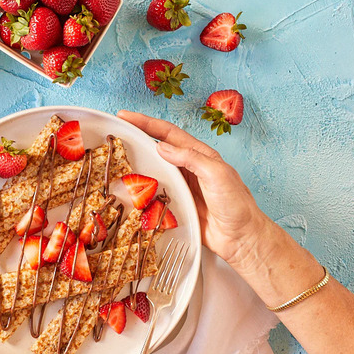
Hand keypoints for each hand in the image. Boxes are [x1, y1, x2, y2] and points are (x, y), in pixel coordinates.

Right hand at [117, 111, 272, 267]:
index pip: (168, 133)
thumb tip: (161, 147)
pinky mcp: (174, 204)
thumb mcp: (217, 174)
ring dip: (135, 165)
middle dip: (136, 139)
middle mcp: (187, 168)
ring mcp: (179, 186)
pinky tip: (127, 190)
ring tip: (115, 161)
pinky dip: (139, 190)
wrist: (240, 237)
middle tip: (114, 135)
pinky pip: (152, 193)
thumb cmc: (236, 204)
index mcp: (199, 155)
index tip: (125, 116)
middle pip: (156, 148)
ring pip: (152, 171)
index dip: (146, 123)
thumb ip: (191, 158)